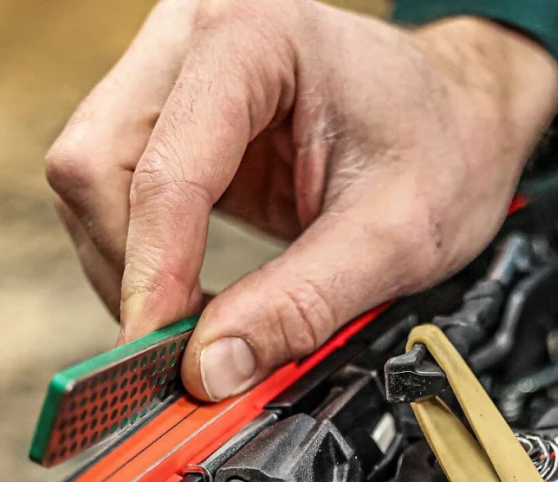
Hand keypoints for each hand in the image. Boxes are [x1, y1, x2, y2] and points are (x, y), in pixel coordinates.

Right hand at [46, 0, 557, 399]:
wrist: (463, 116)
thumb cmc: (447, 147)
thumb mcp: (396, 237)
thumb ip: (302, 305)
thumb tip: (211, 371)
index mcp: (256, 37)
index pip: (165, 169)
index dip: (156, 274)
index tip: (161, 355)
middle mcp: (197, 36)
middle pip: (99, 165)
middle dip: (135, 270)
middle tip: (183, 350)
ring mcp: (176, 70)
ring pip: (94, 181)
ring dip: (134, 268)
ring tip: (203, 324)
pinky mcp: (172, 113)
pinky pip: (119, 193)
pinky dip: (148, 257)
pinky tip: (196, 294)